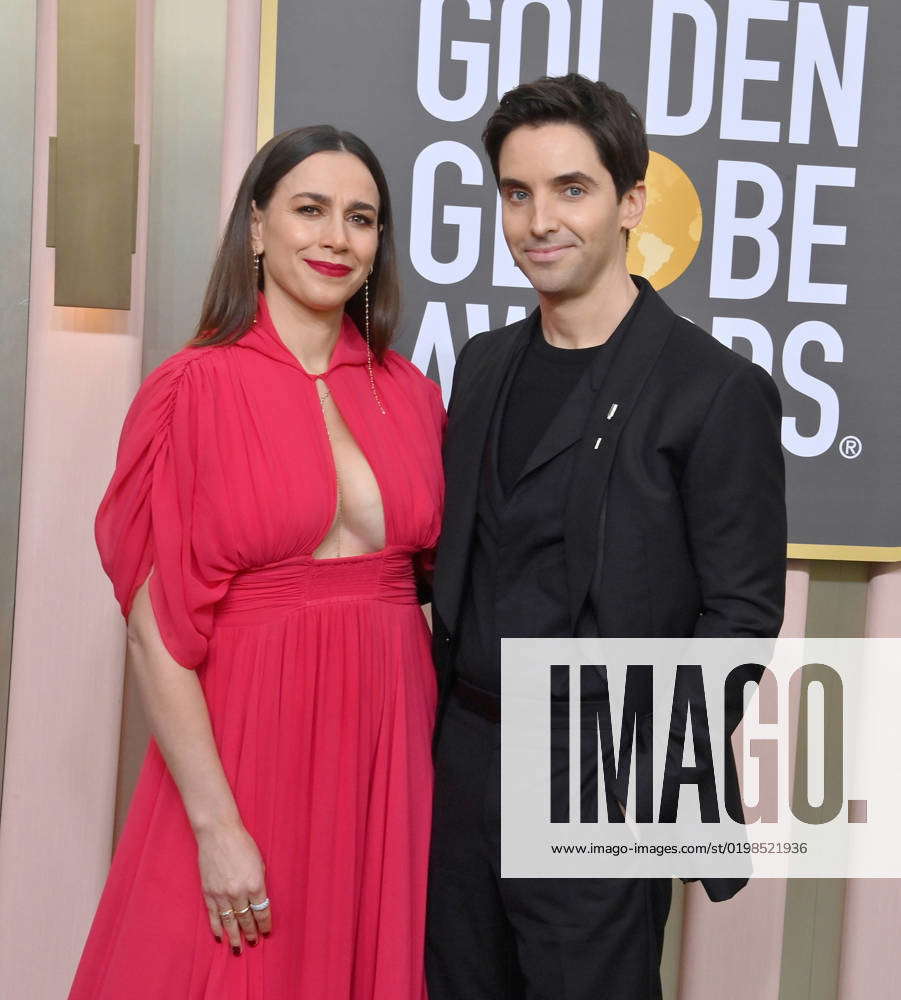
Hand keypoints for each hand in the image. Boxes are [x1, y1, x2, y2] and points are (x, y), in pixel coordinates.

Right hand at [196, 820, 271, 952]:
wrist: (218, 833)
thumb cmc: (242, 844)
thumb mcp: (259, 862)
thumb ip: (259, 883)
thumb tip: (258, 901)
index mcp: (255, 884)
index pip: (262, 912)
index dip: (264, 924)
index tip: (266, 932)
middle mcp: (239, 893)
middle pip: (246, 920)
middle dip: (251, 933)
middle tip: (254, 943)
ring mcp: (222, 895)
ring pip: (229, 923)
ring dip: (234, 938)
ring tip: (238, 949)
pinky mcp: (208, 893)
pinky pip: (213, 916)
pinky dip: (217, 928)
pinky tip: (220, 937)